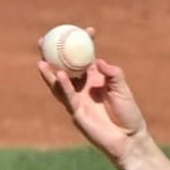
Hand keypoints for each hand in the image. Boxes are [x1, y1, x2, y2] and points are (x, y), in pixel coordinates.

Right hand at [36, 34, 147, 163]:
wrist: (128, 138)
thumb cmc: (128, 114)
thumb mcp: (123, 89)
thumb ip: (113, 74)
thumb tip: (98, 61)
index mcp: (95, 78)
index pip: (87, 57)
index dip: (85, 44)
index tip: (87, 30)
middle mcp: (83, 87)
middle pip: (65, 68)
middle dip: (54, 54)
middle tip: (47, 40)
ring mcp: (78, 100)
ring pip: (60, 84)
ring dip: (50, 72)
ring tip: (42, 59)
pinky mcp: (76, 112)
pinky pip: (68, 97)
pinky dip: (63, 85)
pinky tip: (58, 74)